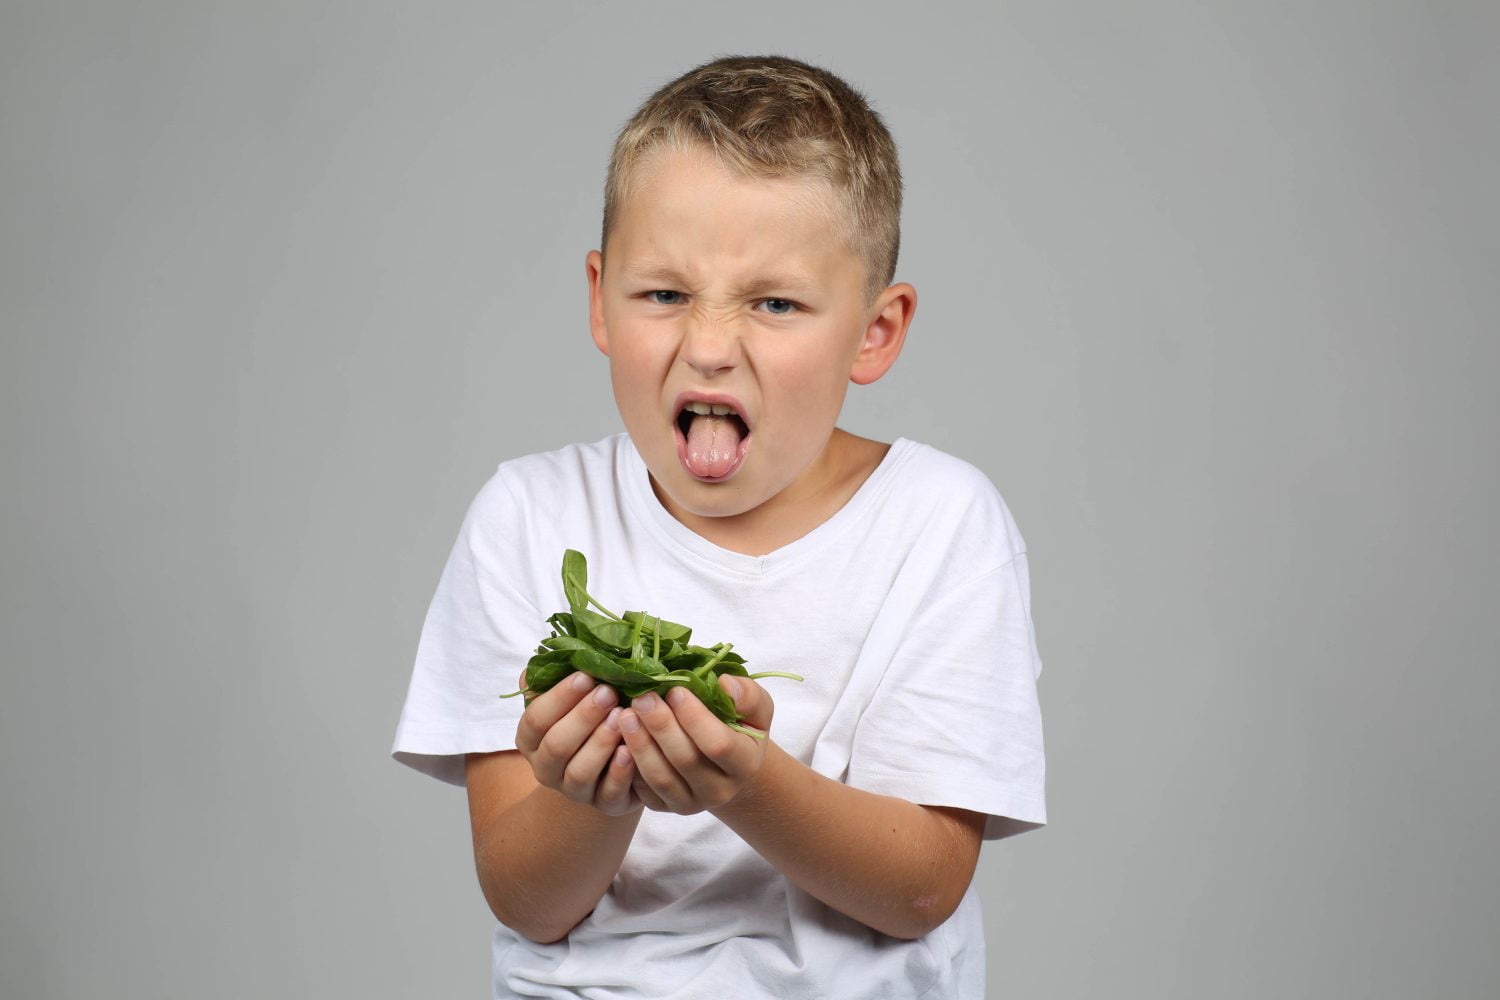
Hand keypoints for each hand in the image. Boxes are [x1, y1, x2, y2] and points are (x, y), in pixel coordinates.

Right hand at [513, 669, 641, 816]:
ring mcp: (575, 791)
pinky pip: (609, 793)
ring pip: (579, 772)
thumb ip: (555, 680)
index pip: (536, 720)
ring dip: (600, 743)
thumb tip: (545, 658)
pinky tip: (631, 751)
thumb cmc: (587, 722)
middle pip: (556, 746)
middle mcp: (546, 768)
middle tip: (608, 692)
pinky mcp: (605, 805)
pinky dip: (620, 773)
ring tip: (621, 718)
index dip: (559, 698)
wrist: (608, 769)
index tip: (585, 675)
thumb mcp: (569, 700)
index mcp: (531, 739)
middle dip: (582, 717)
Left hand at [618, 674, 774, 813]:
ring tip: (626, 715)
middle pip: (686, 761)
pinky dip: (628, 764)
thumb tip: (725, 685)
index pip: (719, 745)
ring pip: (661, 778)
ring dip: (640, 745)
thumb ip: (747, 694)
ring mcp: (691, 803)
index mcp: (746, 764)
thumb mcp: (754, 706)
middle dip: (661, 726)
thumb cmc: (737, 725)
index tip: (676, 690)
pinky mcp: (665, 806)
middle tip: (642, 697)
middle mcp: (720, 791)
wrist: (723, 763)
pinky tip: (619, 738)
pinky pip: (643, 789)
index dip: (695, 718)